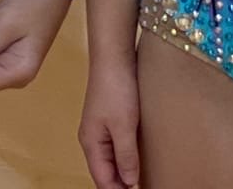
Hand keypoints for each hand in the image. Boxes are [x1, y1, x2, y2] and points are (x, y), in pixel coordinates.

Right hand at [78, 57, 140, 188]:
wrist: (113, 56)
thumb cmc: (115, 88)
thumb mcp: (123, 126)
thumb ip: (126, 156)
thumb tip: (129, 182)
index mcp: (91, 143)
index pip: (102, 179)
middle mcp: (92, 137)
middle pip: (105, 171)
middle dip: (119, 184)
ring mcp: (100, 126)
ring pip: (110, 158)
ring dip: (123, 171)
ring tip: (140, 181)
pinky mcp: (110, 116)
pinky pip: (116, 145)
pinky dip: (125, 156)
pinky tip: (137, 157)